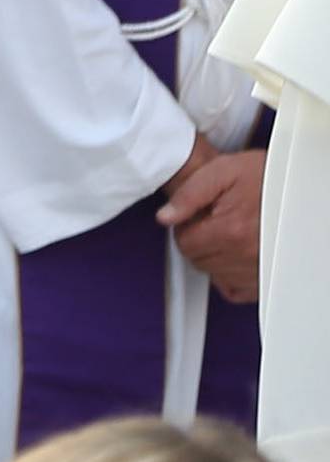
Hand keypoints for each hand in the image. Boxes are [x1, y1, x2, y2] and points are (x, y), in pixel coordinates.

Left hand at [159, 136, 263, 303]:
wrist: (296, 187)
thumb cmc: (265, 177)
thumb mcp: (223, 171)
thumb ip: (189, 194)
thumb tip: (166, 217)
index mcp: (231, 229)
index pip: (185, 243)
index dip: (186, 227)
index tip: (198, 216)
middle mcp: (246, 254)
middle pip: (198, 260)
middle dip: (199, 241)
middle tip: (215, 221)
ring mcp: (258, 270)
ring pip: (214, 275)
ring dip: (214, 257)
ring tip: (230, 232)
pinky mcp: (266, 280)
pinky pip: (234, 290)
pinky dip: (229, 276)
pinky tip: (234, 254)